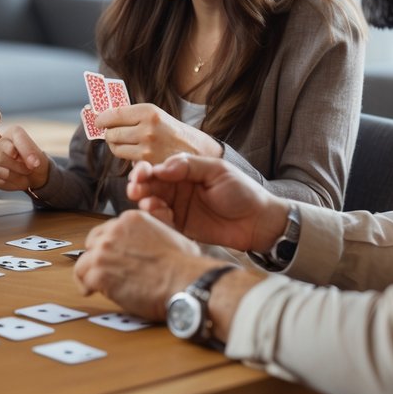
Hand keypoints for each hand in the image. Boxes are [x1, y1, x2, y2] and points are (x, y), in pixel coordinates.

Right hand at [0, 125, 51, 192]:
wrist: (37, 174)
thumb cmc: (36, 160)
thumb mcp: (39, 154)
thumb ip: (32, 153)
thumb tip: (30, 162)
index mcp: (12, 134)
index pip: (15, 136)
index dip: (25, 151)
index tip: (35, 162)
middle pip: (1, 156)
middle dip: (19, 166)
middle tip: (30, 168)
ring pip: (0, 171)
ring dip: (18, 176)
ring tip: (26, 173)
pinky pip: (0, 182)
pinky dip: (14, 184)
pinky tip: (20, 180)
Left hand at [74, 210, 211, 319]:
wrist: (185, 281)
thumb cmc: (184, 264)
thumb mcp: (170, 234)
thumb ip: (151, 234)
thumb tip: (149, 244)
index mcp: (131, 220)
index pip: (108, 230)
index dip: (110, 245)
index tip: (112, 256)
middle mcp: (114, 231)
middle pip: (93, 243)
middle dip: (98, 256)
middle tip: (103, 270)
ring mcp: (104, 251)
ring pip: (84, 261)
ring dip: (89, 272)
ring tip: (92, 284)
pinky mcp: (99, 273)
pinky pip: (83, 279)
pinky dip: (86, 286)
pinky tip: (91, 291)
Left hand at [96, 103, 222, 163]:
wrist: (200, 152)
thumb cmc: (174, 133)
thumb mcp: (156, 116)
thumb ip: (132, 116)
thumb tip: (102, 116)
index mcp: (148, 111)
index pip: (113, 114)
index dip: (101, 118)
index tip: (98, 121)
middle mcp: (147, 128)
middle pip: (110, 133)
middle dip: (109, 133)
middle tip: (114, 133)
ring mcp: (147, 148)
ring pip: (115, 148)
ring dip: (116, 146)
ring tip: (126, 144)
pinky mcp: (148, 164)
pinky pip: (126, 160)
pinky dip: (127, 158)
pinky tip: (136, 154)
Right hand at [128, 154, 289, 252]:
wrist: (258, 221)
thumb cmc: (242, 191)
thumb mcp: (218, 170)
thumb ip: (190, 165)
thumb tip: (163, 166)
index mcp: (185, 171)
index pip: (158, 168)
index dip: (145, 170)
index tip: (140, 174)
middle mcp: (177, 189)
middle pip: (150, 186)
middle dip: (138, 186)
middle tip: (134, 190)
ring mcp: (177, 208)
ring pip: (151, 204)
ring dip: (144, 202)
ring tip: (147, 204)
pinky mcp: (181, 227)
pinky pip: (162, 223)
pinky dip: (156, 219)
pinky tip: (160, 215)